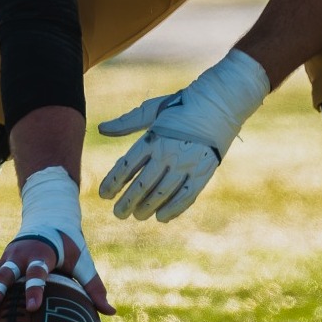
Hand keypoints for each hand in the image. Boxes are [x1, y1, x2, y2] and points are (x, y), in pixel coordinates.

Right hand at [0, 232, 112, 321]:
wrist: (47, 220)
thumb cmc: (68, 244)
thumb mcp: (83, 261)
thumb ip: (94, 286)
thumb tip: (110, 312)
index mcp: (41, 253)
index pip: (36, 272)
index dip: (34, 288)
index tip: (33, 308)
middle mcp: (18, 257)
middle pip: (3, 277)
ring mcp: (5, 262)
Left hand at [97, 51, 269, 221]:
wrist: (220, 104)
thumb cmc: (182, 106)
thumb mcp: (153, 110)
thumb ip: (127, 122)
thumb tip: (101, 129)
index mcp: (154, 138)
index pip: (126, 166)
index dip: (113, 182)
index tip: (104, 194)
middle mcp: (169, 153)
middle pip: (142, 185)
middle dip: (127, 202)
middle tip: (118, 213)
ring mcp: (187, 165)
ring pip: (162, 194)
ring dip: (146, 208)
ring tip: (137, 215)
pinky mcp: (204, 172)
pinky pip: (186, 197)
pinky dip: (173, 209)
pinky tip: (161, 217)